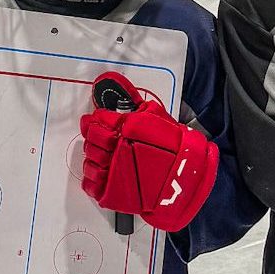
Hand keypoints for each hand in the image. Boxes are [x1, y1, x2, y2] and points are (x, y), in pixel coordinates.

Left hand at [79, 72, 216, 233]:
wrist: (185, 176)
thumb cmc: (175, 147)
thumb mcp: (156, 115)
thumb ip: (133, 101)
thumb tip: (116, 81)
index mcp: (126, 129)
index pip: (98, 120)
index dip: (94, 120)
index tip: (94, 120)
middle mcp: (117, 150)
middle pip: (90, 141)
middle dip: (94, 139)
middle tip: (101, 139)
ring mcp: (113, 172)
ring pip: (88, 163)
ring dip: (93, 159)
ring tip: (103, 158)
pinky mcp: (113, 192)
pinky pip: (90, 185)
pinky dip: (91, 180)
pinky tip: (101, 174)